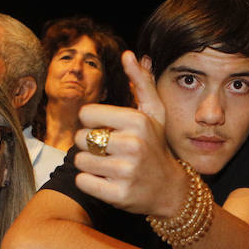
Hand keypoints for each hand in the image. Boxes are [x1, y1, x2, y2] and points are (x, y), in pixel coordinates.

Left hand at [74, 51, 190, 216]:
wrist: (170, 190)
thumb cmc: (156, 146)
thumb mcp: (154, 112)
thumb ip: (141, 82)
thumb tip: (129, 54)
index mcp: (137, 121)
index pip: (86, 114)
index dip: (93, 123)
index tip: (110, 131)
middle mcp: (133, 145)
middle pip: (81, 138)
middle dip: (90, 145)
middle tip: (110, 152)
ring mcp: (126, 171)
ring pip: (79, 160)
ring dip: (89, 164)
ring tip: (108, 166)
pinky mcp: (118, 195)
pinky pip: (83, 182)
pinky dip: (90, 182)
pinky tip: (107, 181)